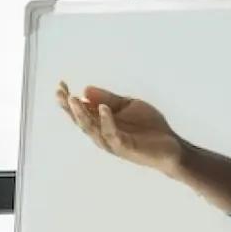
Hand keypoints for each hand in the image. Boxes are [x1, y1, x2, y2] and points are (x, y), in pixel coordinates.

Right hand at [57, 81, 181, 175]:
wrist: (170, 145)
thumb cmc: (148, 127)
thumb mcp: (128, 105)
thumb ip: (108, 99)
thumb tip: (85, 90)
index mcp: (101, 123)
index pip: (80, 111)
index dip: (68, 100)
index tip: (61, 84)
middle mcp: (102, 134)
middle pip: (80, 121)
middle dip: (69, 107)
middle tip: (60, 92)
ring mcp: (112, 142)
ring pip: (92, 129)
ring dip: (82, 114)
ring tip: (73, 99)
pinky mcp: (125, 147)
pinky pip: (113, 134)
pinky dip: (107, 121)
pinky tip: (104, 109)